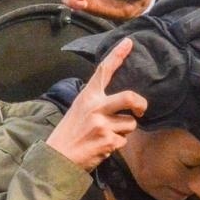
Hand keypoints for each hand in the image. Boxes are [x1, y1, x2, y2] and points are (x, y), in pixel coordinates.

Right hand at [46, 37, 148, 169]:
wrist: (58, 157)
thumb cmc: (70, 132)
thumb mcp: (79, 109)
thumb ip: (97, 101)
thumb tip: (121, 101)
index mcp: (87, 96)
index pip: (104, 70)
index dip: (117, 55)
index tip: (129, 42)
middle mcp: (96, 107)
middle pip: (129, 97)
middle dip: (140, 103)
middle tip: (141, 109)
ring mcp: (103, 124)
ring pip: (129, 124)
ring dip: (123, 131)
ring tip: (105, 135)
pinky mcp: (108, 141)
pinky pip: (124, 141)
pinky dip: (116, 145)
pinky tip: (102, 147)